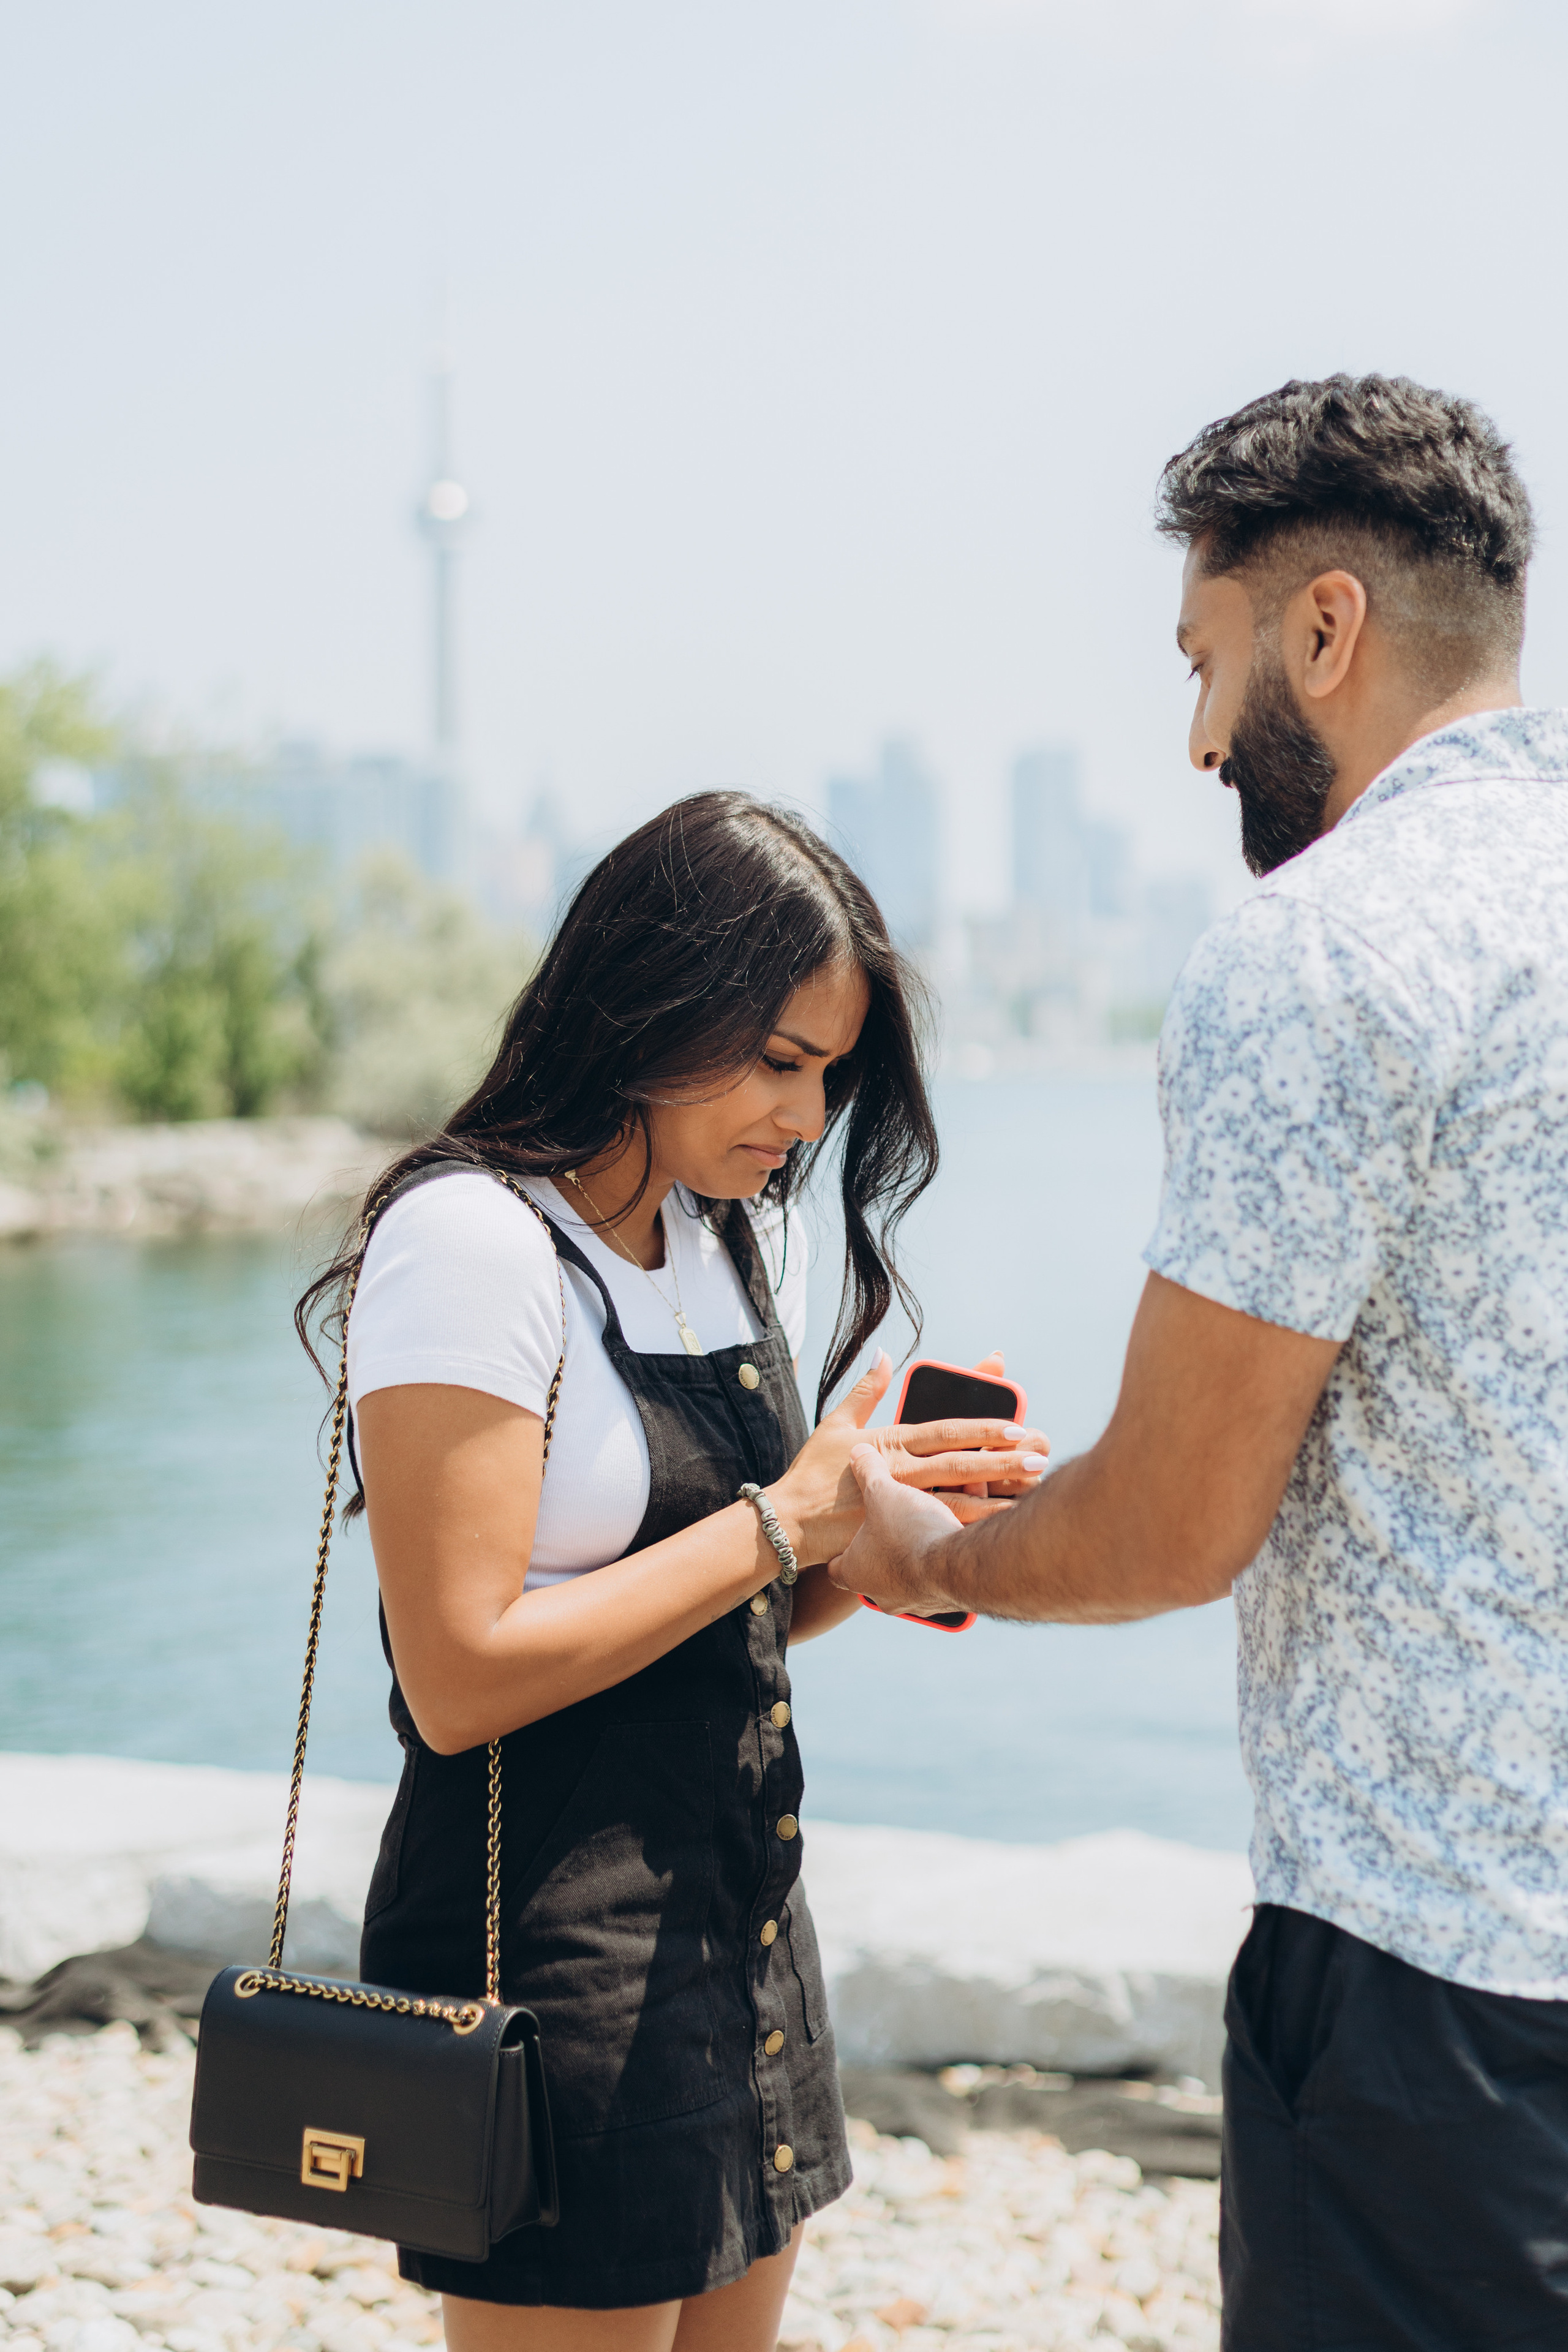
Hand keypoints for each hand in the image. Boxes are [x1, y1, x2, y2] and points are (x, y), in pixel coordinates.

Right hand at [769, 1352, 1048, 1565]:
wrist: (788, 1525)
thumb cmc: (812, 1473)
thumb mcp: (835, 1424)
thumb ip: (865, 1390)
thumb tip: (883, 1355)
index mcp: (889, 1443)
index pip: (945, 1433)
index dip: (982, 1429)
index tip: (1015, 1425)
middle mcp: (899, 1474)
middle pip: (960, 1466)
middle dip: (1002, 1461)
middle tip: (1038, 1456)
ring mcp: (899, 1506)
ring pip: (957, 1501)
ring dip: (997, 1496)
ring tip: (1030, 1492)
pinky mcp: (895, 1534)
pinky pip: (939, 1531)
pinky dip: (971, 1528)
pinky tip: (999, 1530)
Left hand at [827, 1443, 969, 1615]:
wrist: (958, 1564)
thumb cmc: (909, 1530)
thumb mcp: (881, 1491)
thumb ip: (868, 1470)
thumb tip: (858, 1452)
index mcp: (855, 1572)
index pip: (835, 1566)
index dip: (841, 1546)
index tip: (850, 1532)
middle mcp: (881, 1595)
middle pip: (876, 1570)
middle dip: (886, 1546)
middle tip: (894, 1524)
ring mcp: (913, 1601)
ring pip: (911, 1574)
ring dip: (918, 1551)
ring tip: (930, 1523)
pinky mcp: (942, 1602)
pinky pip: (939, 1577)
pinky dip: (943, 1557)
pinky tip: (954, 1532)